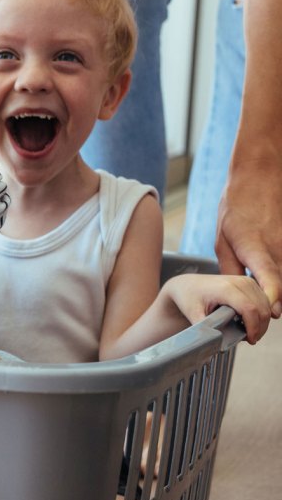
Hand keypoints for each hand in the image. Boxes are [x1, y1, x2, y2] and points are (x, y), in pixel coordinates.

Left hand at [163, 273, 273, 343]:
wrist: (187, 285)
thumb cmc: (188, 297)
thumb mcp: (193, 314)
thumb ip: (206, 329)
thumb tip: (215, 344)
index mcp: (225, 288)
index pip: (249, 309)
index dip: (253, 327)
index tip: (250, 339)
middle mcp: (239, 282)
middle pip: (261, 308)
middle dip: (260, 328)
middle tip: (250, 339)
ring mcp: (246, 281)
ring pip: (266, 305)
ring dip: (262, 321)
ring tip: (249, 333)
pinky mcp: (249, 282)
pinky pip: (264, 300)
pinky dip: (261, 313)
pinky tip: (249, 323)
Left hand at [215, 158, 281, 317]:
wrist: (260, 178)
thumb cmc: (236, 208)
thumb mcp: (222, 240)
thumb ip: (231, 268)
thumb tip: (234, 294)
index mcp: (255, 248)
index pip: (271, 281)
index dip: (271, 301)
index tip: (267, 314)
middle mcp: (279, 248)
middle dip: (273, 306)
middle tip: (257, 321)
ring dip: (280, 293)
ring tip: (265, 304)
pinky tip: (274, 283)